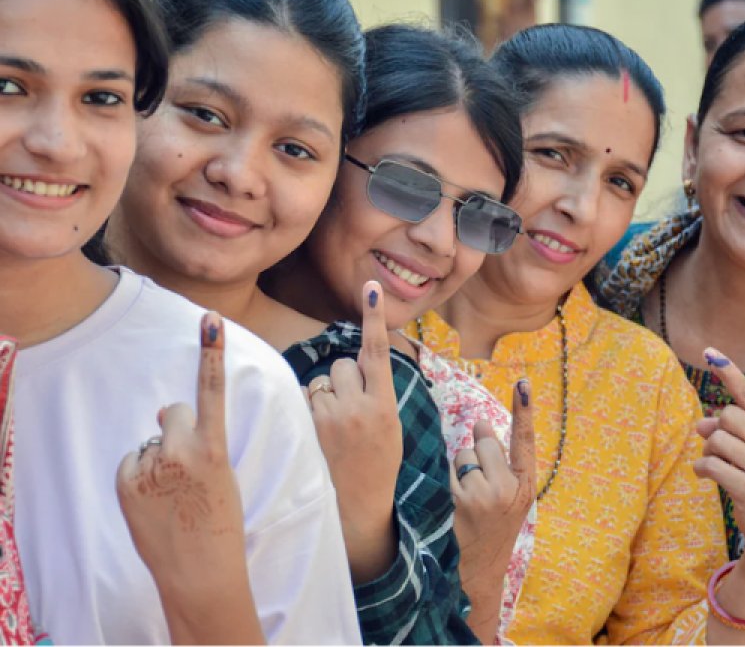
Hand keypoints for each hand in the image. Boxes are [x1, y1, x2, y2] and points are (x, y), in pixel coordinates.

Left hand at [116, 312, 262, 644]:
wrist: (199, 569)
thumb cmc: (217, 520)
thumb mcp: (219, 474)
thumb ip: (196, 439)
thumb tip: (162, 412)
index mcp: (214, 448)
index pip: (212, 391)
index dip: (212, 353)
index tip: (211, 321)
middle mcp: (181, 451)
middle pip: (175, 412)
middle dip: (178, 429)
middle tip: (187, 468)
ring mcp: (152, 467)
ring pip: (153, 439)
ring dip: (159, 457)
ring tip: (171, 493)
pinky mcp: (127, 481)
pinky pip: (133, 459)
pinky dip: (140, 474)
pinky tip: (153, 499)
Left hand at [307, 281, 401, 582]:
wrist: (357, 509)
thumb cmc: (377, 466)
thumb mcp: (390, 428)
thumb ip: (376, 395)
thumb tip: (356, 365)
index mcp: (383, 407)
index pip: (377, 353)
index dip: (374, 318)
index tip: (370, 287)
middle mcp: (356, 408)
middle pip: (341, 365)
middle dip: (342, 379)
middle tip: (348, 410)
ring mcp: (328, 420)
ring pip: (320, 382)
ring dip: (324, 395)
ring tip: (332, 427)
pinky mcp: (306, 430)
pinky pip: (302, 400)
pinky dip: (307, 409)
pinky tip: (316, 433)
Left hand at [452, 380, 535, 644]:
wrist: (476, 574)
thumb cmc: (489, 529)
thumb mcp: (507, 499)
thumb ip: (499, 463)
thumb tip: (480, 425)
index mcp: (525, 486)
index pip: (524, 440)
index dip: (524, 410)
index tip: (523, 382)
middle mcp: (509, 488)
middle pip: (484, 441)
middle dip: (476, 452)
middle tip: (477, 483)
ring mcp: (486, 495)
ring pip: (463, 453)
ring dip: (459, 467)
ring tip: (464, 497)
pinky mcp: (462, 500)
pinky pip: (449, 468)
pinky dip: (447, 478)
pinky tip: (452, 503)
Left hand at [694, 348, 744, 545]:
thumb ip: (729, 434)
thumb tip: (701, 425)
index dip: (729, 374)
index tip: (709, 353)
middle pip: (729, 416)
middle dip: (717, 429)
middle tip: (715, 443)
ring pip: (718, 439)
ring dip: (710, 450)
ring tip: (716, 463)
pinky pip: (711, 464)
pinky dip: (702, 468)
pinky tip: (704, 475)